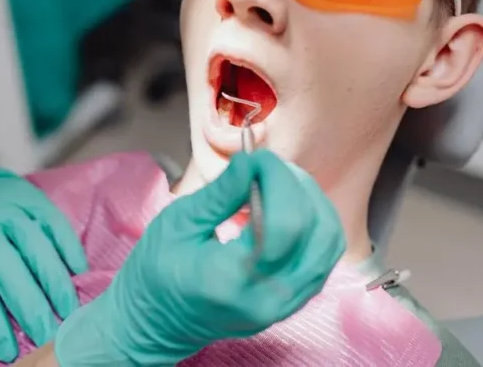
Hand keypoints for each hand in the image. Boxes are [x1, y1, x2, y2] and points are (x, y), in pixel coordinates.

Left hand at [0, 102, 87, 362]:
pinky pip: (54, 222)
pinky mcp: (28, 192)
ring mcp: (8, 203)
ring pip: (38, 247)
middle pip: (12, 269)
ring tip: (69, 311)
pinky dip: (68, 246)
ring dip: (56, 281)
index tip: (7, 351)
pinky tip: (79, 270)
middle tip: (48, 338)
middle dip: (32, 308)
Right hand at [53, 149, 345, 365]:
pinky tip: (286, 207)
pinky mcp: (292, 303)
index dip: (278, 179)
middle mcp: (267, 299)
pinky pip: (322, 257)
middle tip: (265, 167)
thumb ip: (222, 194)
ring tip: (278, 183)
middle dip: (295, 185)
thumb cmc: (155, 274)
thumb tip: (252, 160)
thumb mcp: (177, 223)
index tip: (256, 158)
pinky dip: (313, 222)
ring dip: (311, 202)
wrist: (155, 323)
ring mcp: (284, 306)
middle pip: (314, 230)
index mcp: (230, 280)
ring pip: (328, 243)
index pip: (284, 222)